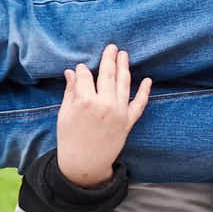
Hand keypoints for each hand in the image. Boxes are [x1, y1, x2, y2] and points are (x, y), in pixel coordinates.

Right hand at [55, 46, 150, 185]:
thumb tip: (71, 71)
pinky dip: (144, 92)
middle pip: (107, 74)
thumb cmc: (70, 138)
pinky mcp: (128, 122)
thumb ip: (71, 91)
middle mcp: (104, 104)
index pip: (85, 76)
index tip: (80, 68)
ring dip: (125, 67)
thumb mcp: (65, 113)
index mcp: (85, 101)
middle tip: (112, 47)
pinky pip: (139, 104)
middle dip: (109, 59)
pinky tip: (147, 80)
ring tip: (124, 55)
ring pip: (124, 84)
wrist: (85, 164)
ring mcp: (119, 112)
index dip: (82, 70)